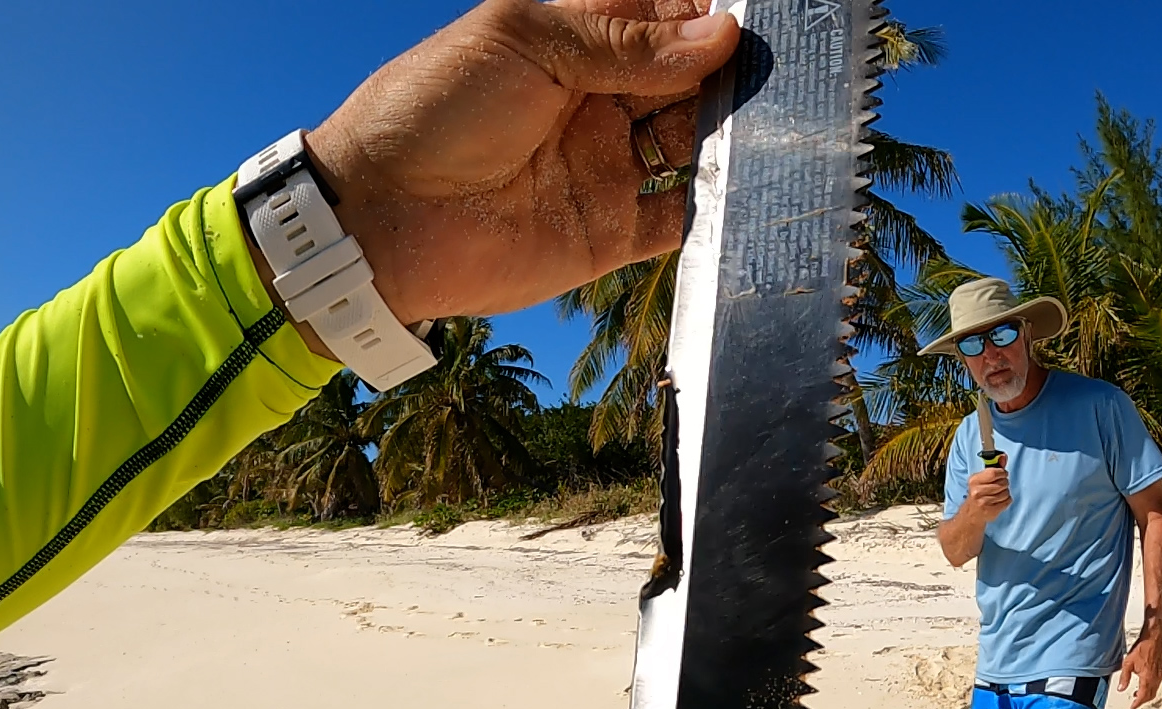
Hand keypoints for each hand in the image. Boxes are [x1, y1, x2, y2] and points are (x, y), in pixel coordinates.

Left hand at [301, 0, 739, 322]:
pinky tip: (750, 190)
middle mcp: (598, 102)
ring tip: (777, 125)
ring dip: (733, 136)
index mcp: (573, 42)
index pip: (662, 17)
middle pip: (689, 80)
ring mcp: (607, 168)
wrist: (379, 221)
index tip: (754, 16)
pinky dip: (715, 210)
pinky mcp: (609, 234)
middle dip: (733, 73)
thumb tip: (720, 33)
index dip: (706, 14)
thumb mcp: (526, 46)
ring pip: (694, 145)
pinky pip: (678, 221)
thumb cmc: (431, 112)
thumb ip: (624, 44)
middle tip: (782, 73)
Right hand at [959, 454, 1011, 524]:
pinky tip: (1000, 501)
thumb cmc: (979, 493)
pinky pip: (1007, 501)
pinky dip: (1006, 500)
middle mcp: (977, 491)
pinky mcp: (991, 511)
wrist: (972, 513)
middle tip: (999, 485)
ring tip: (998, 494)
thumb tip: (1003, 456)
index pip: (994, 473)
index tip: (1002, 475)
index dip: (1002, 473)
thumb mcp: (983, 478)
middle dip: (1005, 483)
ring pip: (1006, 492)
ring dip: (1005, 492)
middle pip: (1002, 483)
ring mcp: (984, 502)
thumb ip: (995, 466)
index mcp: (974, 480)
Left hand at [1116, 627, 1161, 708]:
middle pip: (1150, 695)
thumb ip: (1124, 678)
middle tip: (1135, 703)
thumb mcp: (1128, 663)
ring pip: (1155, 689)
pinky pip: (1157, 683)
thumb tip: (1121, 689)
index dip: (1137, 704)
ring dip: (1147, 694)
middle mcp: (1157, 678)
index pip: (1143, 696)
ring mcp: (1161, 674)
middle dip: (1142, 700)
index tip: (1132, 708)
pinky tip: (1145, 683)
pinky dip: (1151, 687)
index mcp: (1148, 678)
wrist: (1154, 637)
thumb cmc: (1142, 648)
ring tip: (1137, 694)